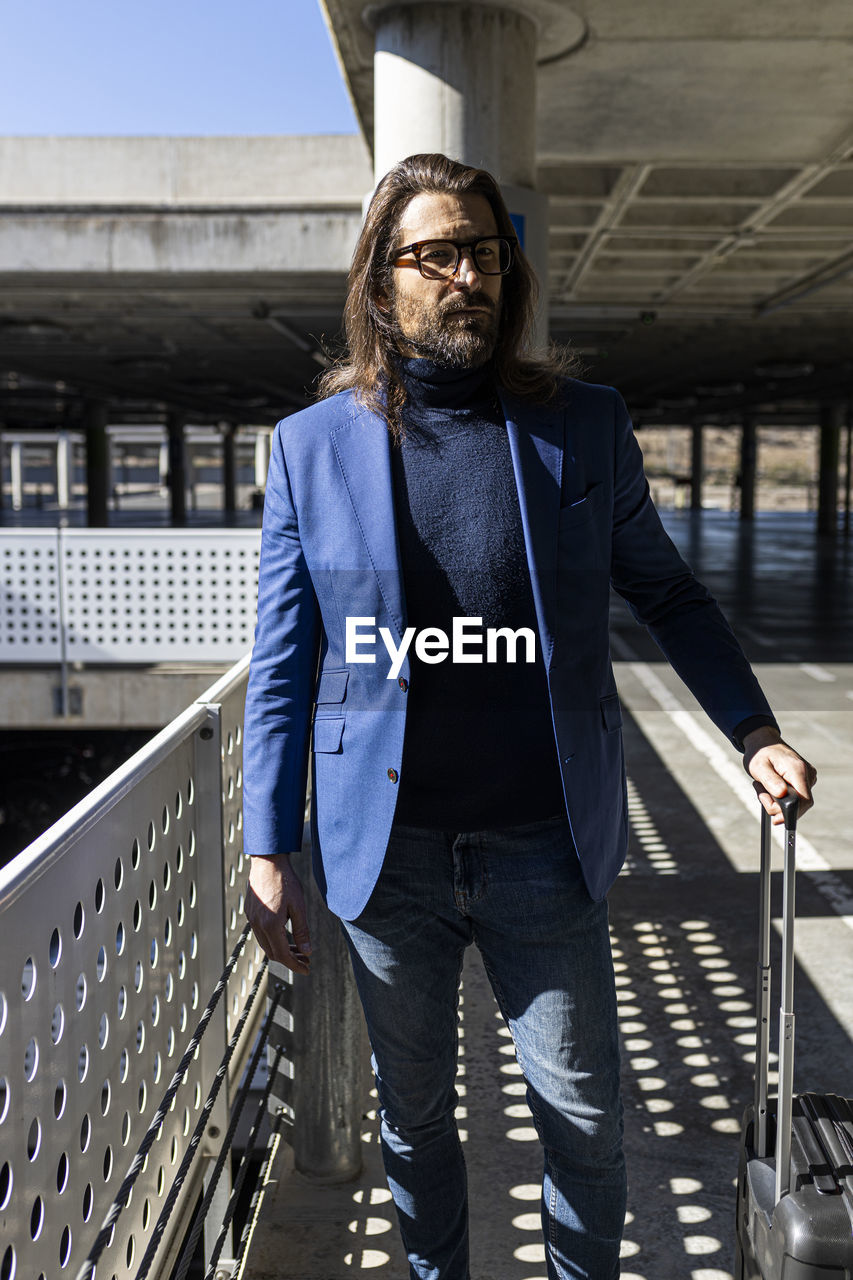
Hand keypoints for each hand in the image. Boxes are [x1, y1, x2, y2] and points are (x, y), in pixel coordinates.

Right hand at [246, 853, 311, 974]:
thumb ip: (302, 931)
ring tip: (298, 949)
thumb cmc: (285, 881)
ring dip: (281, 950)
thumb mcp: (299, 906)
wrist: (268, 862)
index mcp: (271, 925)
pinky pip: (261, 933)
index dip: (295, 964)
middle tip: (305, 959)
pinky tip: (286, 934)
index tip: (306, 968)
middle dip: (290, 959)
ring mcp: (252, 919)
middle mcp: (258, 925)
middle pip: (273, 953)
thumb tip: (307, 951)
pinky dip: (274, 939)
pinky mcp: (251, 912)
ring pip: (266, 944)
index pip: (283, 955)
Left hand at [742, 726, 816, 823]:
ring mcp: (808, 777)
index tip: (775, 818)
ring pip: (796, 802)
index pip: (804, 800)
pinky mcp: (804, 781)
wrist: (764, 742)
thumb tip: (782, 794)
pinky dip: (781, 797)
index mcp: (798, 770)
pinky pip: (795, 797)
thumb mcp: (758, 766)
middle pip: (800, 804)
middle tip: (761, 794)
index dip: (792, 813)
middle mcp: (808, 774)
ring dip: (777, 801)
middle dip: (779, 806)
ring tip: (763, 786)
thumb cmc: (760, 753)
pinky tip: (771, 786)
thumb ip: (770, 780)